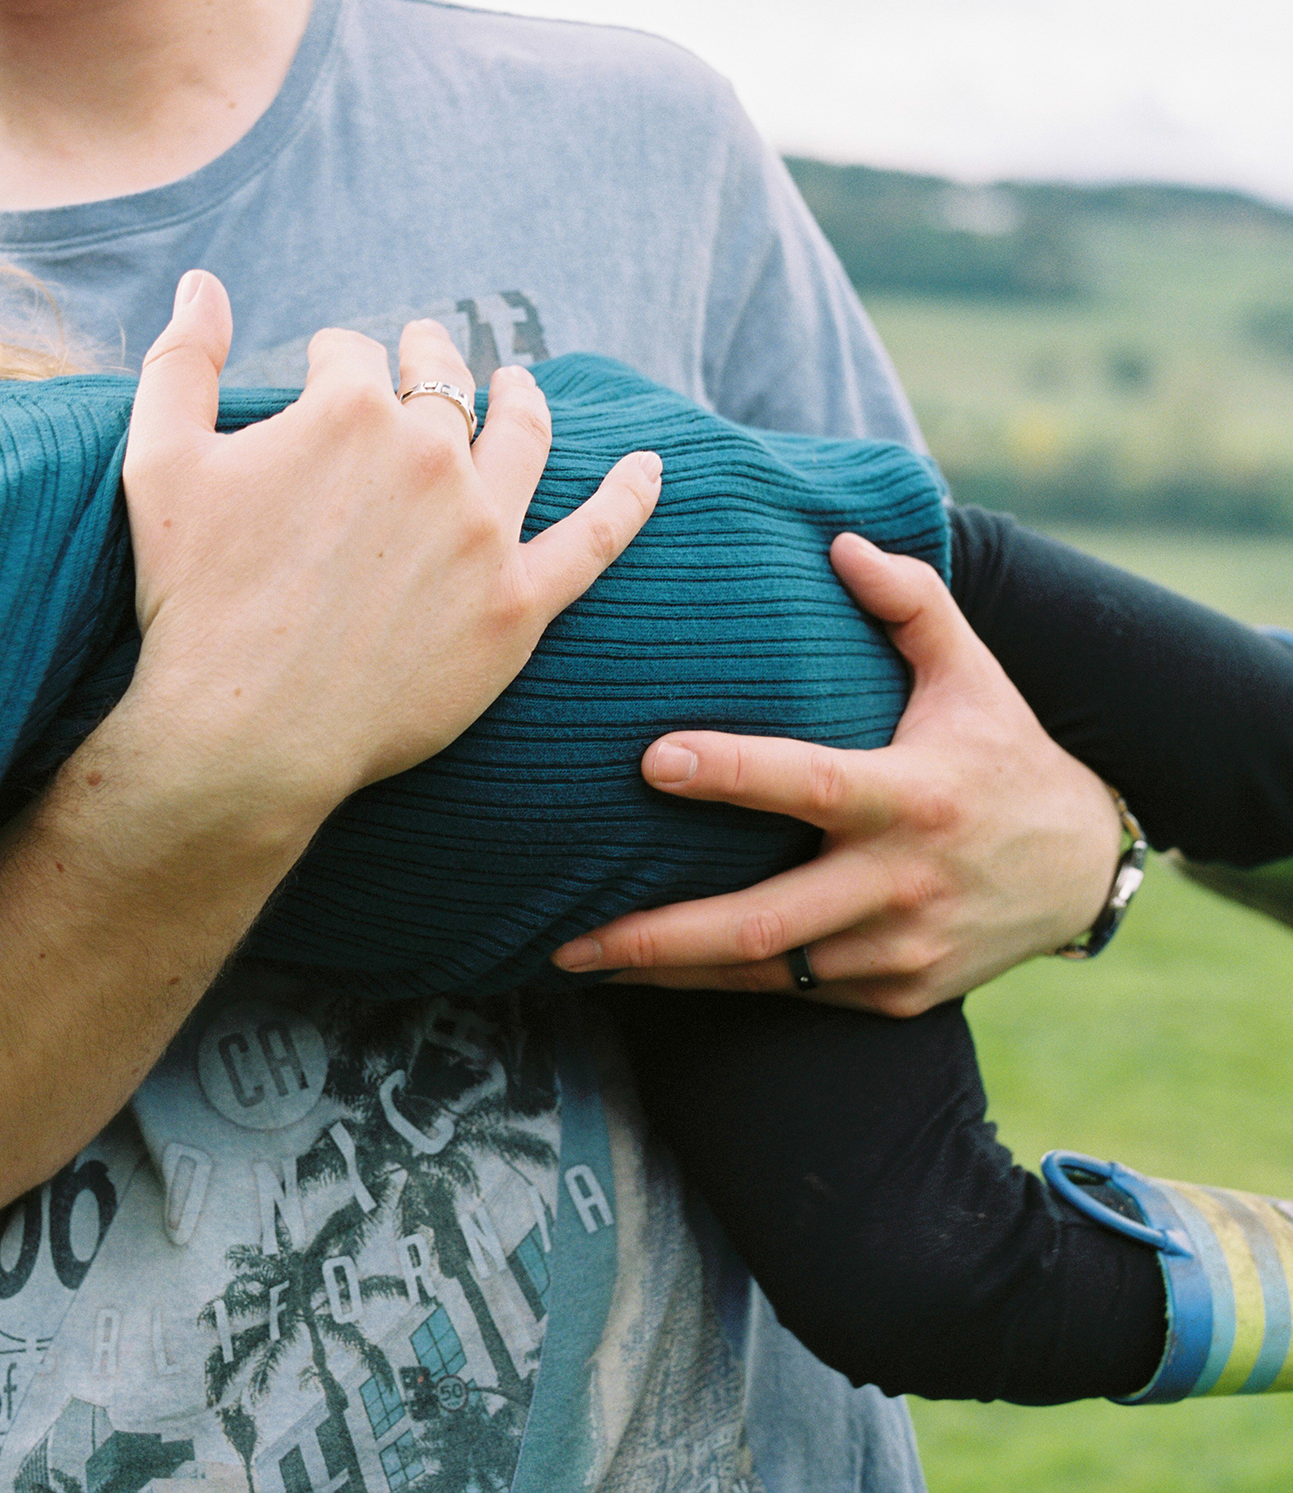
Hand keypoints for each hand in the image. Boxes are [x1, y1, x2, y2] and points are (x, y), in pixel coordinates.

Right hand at [121, 270, 661, 821]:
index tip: (316, 383)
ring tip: (516, 384)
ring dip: (520, 398)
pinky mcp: (516, 605)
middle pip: (440, 385)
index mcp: (350, 410)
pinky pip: (595, 540)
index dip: (329, 365)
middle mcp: (431, 455)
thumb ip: (180, 362)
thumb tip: (204, 283)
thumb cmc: (192, 600)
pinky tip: (649, 468)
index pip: (350, 356)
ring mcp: (483, 530)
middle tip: (421, 357)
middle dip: (426, 362)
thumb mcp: (158, 463)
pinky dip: (629, 498)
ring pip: (520, 438)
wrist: (246, 730)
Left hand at [553, 532, 1121, 1015]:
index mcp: (914, 795)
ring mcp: (899, 950)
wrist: (1085, 869)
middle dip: (660, 935)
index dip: (731, 774)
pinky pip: (794, 993)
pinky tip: (650, 976)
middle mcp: (903, 882)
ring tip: (578, 960)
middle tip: (567, 935)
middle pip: (765, 921)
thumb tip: (838, 541)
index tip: (650, 760)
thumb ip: (910, 601)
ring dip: (671, 973)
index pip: (809, 784)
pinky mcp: (897, 995)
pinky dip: (722, 984)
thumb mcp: (972, 672)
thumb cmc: (1003, 752)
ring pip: (768, 971)